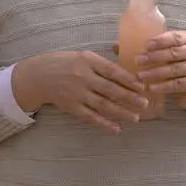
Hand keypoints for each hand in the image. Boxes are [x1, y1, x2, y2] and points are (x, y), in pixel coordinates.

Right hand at [13, 51, 148, 133]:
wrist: (40, 76)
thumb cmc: (66, 63)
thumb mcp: (83, 56)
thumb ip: (103, 64)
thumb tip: (128, 72)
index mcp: (88, 60)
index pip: (112, 70)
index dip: (128, 79)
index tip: (142, 86)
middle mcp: (83, 77)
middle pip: (110, 89)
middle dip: (130, 97)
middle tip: (145, 104)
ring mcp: (77, 93)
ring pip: (103, 104)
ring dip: (121, 112)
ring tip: (135, 117)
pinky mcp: (72, 107)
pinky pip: (91, 117)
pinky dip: (104, 123)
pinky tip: (116, 129)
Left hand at [135, 31, 185, 116]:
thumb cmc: (178, 65)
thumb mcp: (167, 54)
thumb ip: (147, 49)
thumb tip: (116, 47)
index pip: (175, 37)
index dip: (160, 41)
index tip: (145, 45)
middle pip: (173, 53)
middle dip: (154, 57)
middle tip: (137, 60)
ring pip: (174, 69)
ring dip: (155, 73)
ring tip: (140, 76)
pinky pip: (178, 84)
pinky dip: (163, 86)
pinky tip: (151, 87)